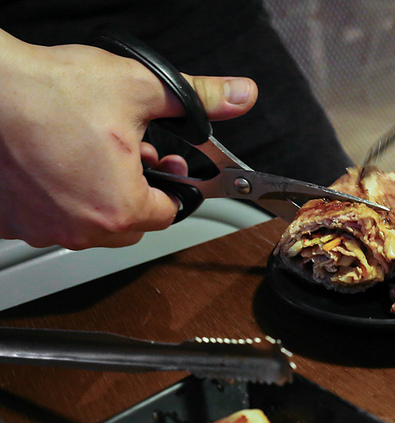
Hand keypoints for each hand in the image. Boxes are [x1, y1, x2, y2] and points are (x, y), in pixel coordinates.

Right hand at [0, 30, 256, 249]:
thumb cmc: (48, 92)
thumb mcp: (140, 88)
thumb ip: (198, 99)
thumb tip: (237, 97)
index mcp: (121, 207)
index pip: (168, 213)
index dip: (171, 184)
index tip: (164, 163)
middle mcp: (81, 228)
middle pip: (132, 223)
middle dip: (137, 190)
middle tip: (126, 152)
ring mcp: (42, 228)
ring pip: (89, 224)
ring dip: (97, 195)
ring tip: (89, 153)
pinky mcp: (11, 221)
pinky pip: (48, 219)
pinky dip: (57, 198)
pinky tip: (53, 163)